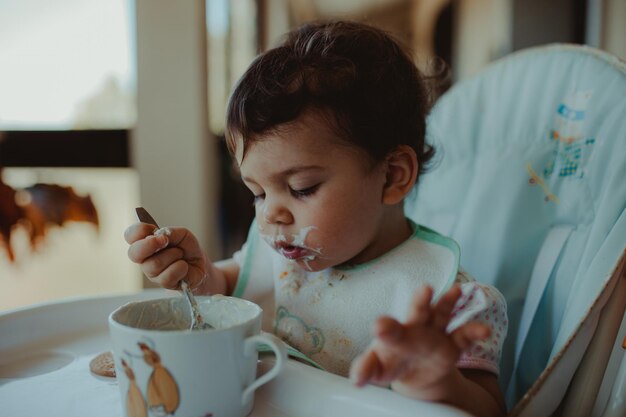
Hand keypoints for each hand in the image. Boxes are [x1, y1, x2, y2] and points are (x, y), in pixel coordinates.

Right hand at [124, 222, 208, 290]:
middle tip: (164, 241)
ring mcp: (152, 273)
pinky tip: (184, 266)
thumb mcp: (182, 234)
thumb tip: (161, 234)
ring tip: (180, 255)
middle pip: (134, 253)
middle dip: (149, 244)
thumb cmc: (187, 249)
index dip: (138, 231)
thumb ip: (170, 232)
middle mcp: (145, 258)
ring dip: (173, 255)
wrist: (201, 266)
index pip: (130, 235)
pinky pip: (168, 276)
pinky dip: (181, 267)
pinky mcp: (164, 283)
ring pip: (154, 264)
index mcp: (146, 243)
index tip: (152, 229)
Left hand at [350, 285, 490, 395]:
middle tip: (425, 288)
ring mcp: (435, 333)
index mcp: (394, 335)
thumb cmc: (391, 363)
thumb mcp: (378, 369)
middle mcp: (415, 328)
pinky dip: (474, 331)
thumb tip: (355, 379)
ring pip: (442, 314)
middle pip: (418, 311)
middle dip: (421, 300)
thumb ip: (366, 370)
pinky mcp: (452, 344)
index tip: (380, 326)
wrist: (414, 372)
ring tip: (456, 290)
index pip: (388, 329)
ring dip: (449, 303)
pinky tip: (483, 330)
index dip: (384, 328)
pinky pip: (464, 335)